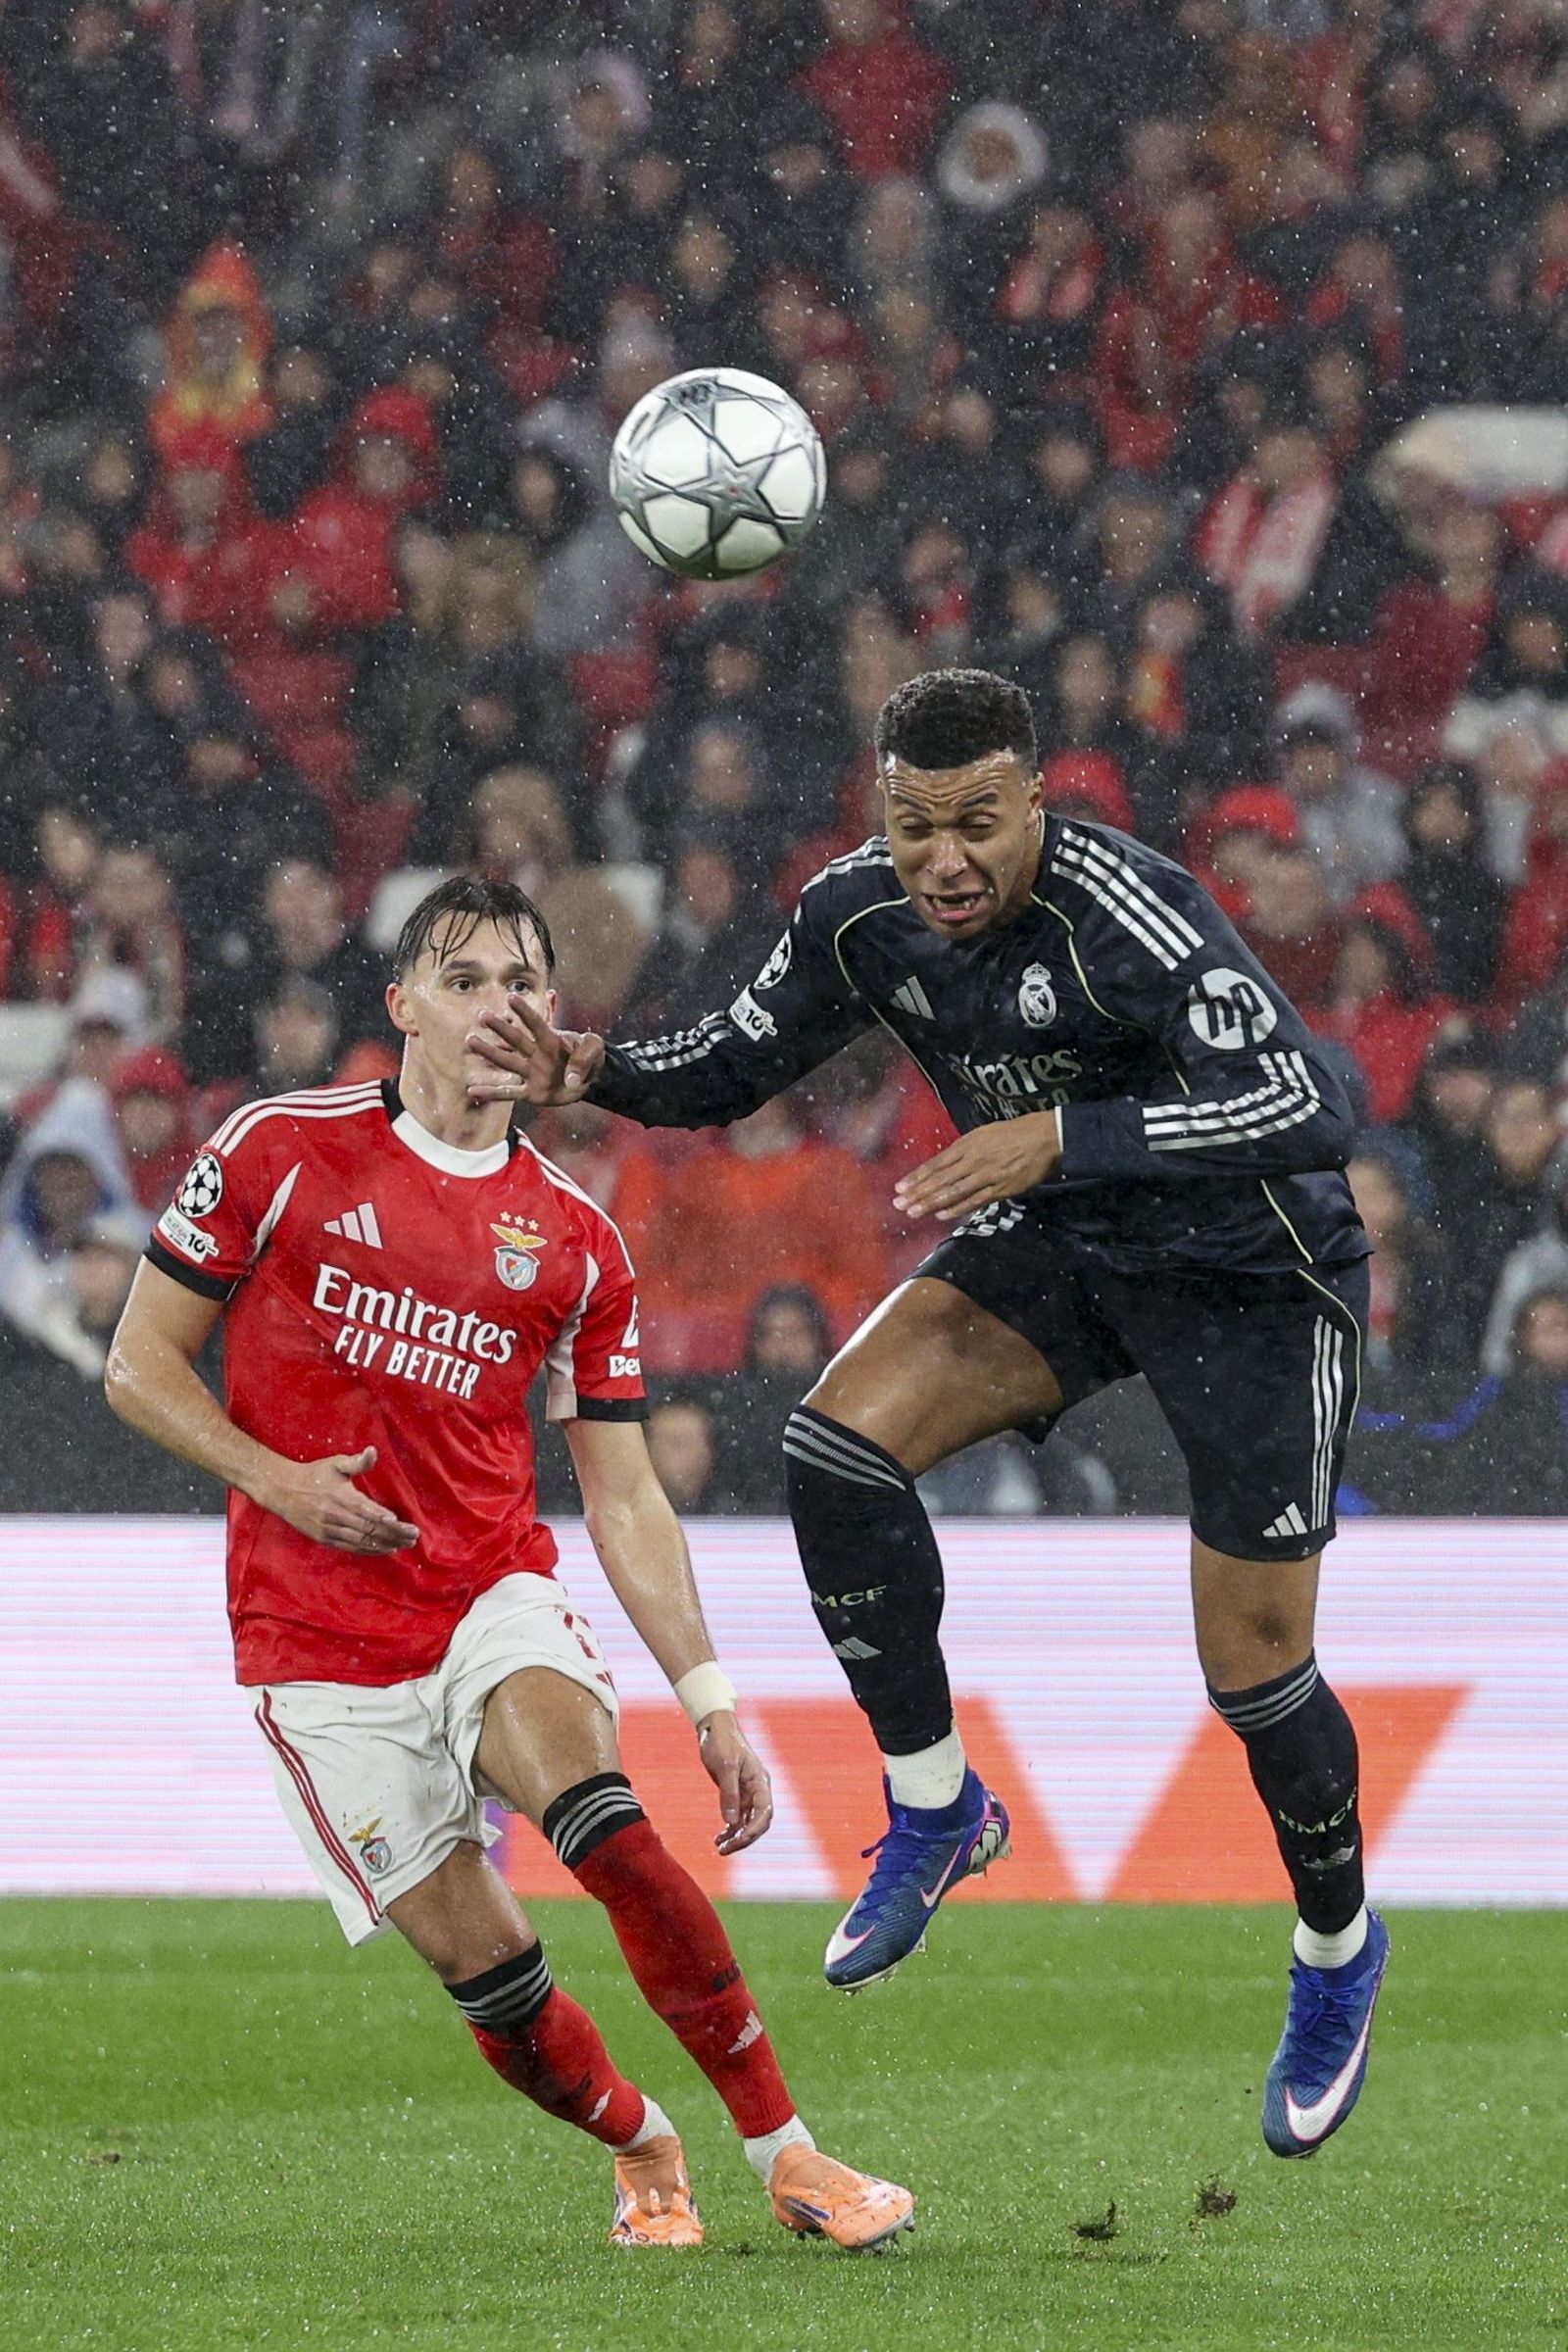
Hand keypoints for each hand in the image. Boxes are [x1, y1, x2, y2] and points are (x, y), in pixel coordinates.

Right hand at [254, 1445, 419, 1553]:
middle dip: (393, 1534)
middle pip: (369, 1529)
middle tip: (413, 1537)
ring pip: (361, 1541)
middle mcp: (336, 1516)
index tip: (404, 1524)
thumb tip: (373, 1451)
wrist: (282, 1490)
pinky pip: (350, 1547)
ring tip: (404, 1545)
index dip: (387, 1520)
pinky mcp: (324, 1539)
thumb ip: (357, 1462)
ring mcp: (329, 1530)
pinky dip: (368, 1550)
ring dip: (385, 1544)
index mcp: (341, 1497)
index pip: (369, 1512)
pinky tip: (383, 1549)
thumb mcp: (335, 1464)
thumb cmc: (313, 1475)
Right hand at [465, 993, 605, 1105]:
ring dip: (489, 1053)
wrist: (590, 1078)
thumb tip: (570, 1080)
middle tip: (482, 1016)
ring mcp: (532, 1073)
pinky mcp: (531, 1092)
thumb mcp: (595, 1050)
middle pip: (516, 1040)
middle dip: (500, 1029)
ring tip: (470, 1041)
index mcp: (553, 1040)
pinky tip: (473, 1091)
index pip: (537, 1024)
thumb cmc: (592, 1057)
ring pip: (507, 1062)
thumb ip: (584, 1059)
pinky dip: (493, 1093)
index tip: (511, 998)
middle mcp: (537, 1054)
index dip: (525, 1012)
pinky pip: (510, 1093)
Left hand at [697, 1712, 773, 1853]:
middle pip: (758, 1823)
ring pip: (747, 1823)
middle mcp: (758, 1790)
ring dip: (736, 1837)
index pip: (764, 1813)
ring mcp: (747, 1793)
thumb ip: (729, 1793)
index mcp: (761, 1782)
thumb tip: (732, 1822)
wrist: (714, 1727)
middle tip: (725, 1851)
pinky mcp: (736, 1793)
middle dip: (744, 1839)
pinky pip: (737, 1817)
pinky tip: (718, 1839)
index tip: (738, 1841)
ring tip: (719, 1849)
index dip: (753, 1831)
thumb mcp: (725, 1765)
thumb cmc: (722, 1741)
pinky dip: (729, 1829)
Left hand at [893, 1110, 1060, 1223]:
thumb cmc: (1012, 1134)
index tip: (899, 1188)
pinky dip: (957, 1208)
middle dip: (917, 1193)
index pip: (935, 1164)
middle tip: (899, 1205)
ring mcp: (986, 1175)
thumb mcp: (982, 1134)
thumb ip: (963, 1150)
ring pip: (953, 1191)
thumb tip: (944, 1164)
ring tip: (913, 1212)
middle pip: (940, 1179)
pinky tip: (941, 1215)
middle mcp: (972, 1160)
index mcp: (966, 1144)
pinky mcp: (1000, 1188)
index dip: (917, 1177)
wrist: (1043, 1137)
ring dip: (931, 1203)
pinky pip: (975, 1201)